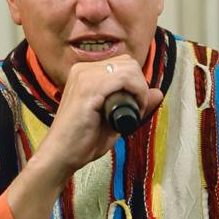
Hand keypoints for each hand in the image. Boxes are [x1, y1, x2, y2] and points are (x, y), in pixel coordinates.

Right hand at [38, 57, 162, 174]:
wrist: (60, 156)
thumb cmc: (82, 140)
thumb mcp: (114, 118)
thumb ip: (135, 103)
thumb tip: (158, 92)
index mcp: (85, 72)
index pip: (123, 63)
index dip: (136, 83)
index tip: (136, 106)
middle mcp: (83, 69)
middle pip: (128, 62)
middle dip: (140, 85)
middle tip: (136, 109)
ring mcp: (84, 76)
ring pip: (129, 68)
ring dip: (140, 90)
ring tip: (134, 112)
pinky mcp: (88, 89)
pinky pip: (124, 79)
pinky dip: (136, 94)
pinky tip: (133, 111)